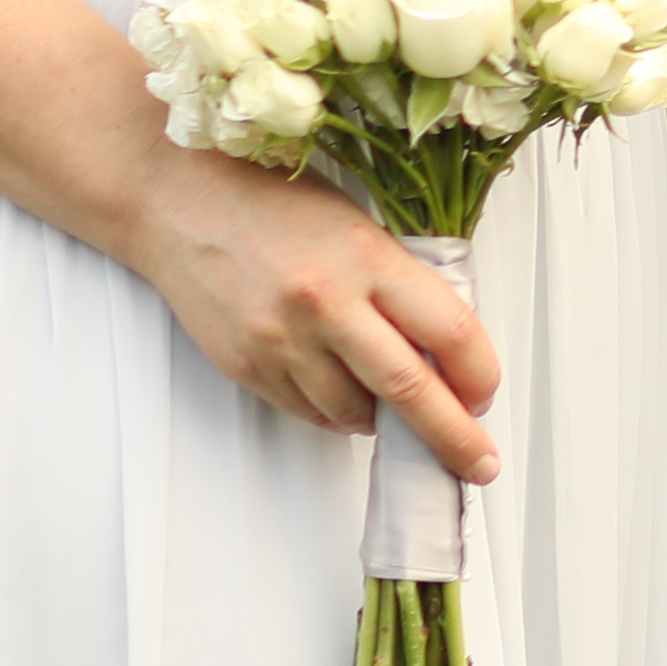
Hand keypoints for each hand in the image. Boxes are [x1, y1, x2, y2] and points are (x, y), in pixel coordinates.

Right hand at [123, 149, 505, 481]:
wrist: (180, 202)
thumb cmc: (276, 203)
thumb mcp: (359, 226)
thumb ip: (401, 285)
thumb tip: (446, 350)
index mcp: (369, 259)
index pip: (452, 331)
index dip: (481, 373)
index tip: (486, 394)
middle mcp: (327, 304)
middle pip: (410, 389)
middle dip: (453, 436)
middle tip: (479, 463)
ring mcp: (282, 341)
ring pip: (356, 412)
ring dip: (387, 422)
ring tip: (400, 412)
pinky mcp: (247, 366)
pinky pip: (309, 411)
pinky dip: (339, 414)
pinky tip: (349, 397)